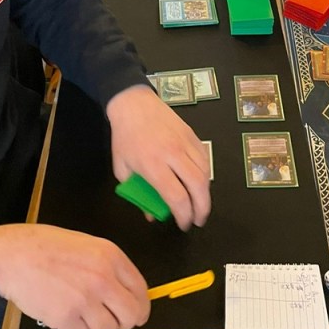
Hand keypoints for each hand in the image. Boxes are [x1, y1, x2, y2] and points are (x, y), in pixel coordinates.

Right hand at [0, 224, 148, 328]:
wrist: (16, 255)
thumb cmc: (48, 246)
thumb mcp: (87, 244)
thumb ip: (109, 266)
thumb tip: (125, 291)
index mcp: (111, 256)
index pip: (141, 290)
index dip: (141, 307)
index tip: (137, 314)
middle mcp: (103, 278)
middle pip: (131, 316)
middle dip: (124, 322)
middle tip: (113, 320)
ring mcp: (85, 300)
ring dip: (98, 327)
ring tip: (83, 314)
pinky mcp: (66, 318)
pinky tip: (65, 313)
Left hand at [106, 84, 210, 230]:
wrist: (134, 104)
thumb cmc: (125, 138)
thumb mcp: (123, 169)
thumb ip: (137, 192)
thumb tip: (152, 214)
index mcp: (153, 164)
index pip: (176, 197)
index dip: (183, 215)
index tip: (183, 224)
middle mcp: (173, 154)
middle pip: (198, 186)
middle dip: (202, 208)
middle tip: (199, 220)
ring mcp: (185, 143)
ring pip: (205, 172)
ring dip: (206, 192)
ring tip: (200, 204)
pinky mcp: (192, 135)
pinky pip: (205, 158)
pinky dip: (206, 174)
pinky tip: (200, 182)